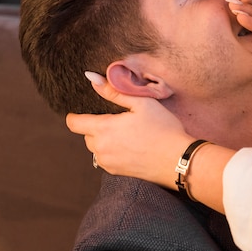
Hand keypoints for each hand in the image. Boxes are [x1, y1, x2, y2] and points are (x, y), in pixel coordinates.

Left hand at [66, 74, 192, 187]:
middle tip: (116, 118)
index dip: (75, 115)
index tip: (83, 110)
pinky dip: (112, 150)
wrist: (177, 160)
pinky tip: (131, 144)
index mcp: (103, 129)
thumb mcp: (141, 103)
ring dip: (104, 139)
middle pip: (86, 135)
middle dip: (95, 125)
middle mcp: (101, 149)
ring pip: (96, 147)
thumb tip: (92, 78)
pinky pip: (106, 158)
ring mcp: (108, 162)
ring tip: (126, 131)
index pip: (74, 123)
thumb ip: (114, 91)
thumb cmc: (162, 129)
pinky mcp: (117, 172)